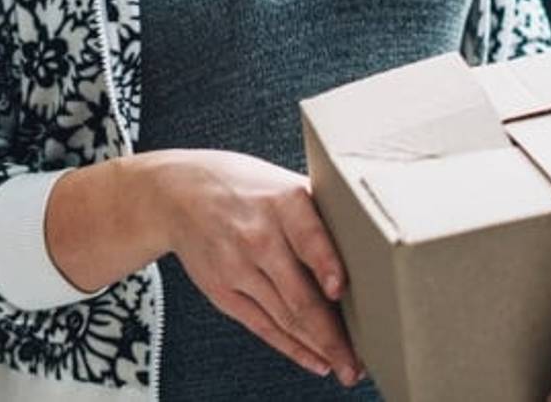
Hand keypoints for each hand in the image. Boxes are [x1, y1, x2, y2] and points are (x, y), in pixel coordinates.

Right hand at [146, 149, 362, 386]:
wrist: (179, 193)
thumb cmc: (247, 187)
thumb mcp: (284, 182)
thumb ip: (320, 212)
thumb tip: (372, 239)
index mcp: (284, 202)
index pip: (308, 236)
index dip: (326, 264)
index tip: (341, 289)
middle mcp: (260, 236)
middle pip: (299, 293)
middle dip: (333, 334)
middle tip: (360, 362)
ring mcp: (237, 267)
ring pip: (285, 316)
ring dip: (319, 348)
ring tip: (347, 367)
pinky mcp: (222, 290)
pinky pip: (262, 326)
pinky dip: (292, 347)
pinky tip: (316, 361)